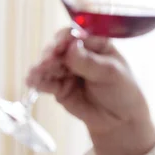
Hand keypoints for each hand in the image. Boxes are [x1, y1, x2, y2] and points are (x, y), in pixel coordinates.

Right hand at [26, 28, 154, 154]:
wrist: (120, 120)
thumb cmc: (122, 91)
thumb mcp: (111, 74)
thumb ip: (90, 62)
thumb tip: (72, 47)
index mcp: (93, 43)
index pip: (75, 34)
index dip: (65, 38)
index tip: (59, 46)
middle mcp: (77, 53)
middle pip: (58, 48)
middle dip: (50, 55)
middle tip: (46, 62)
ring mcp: (67, 70)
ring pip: (50, 65)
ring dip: (41, 68)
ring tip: (34, 74)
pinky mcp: (59, 86)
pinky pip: (47, 81)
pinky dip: (38, 81)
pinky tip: (32, 81)